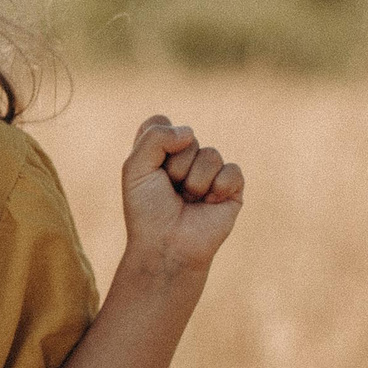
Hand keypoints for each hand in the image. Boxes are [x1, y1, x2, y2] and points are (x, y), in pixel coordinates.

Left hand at [121, 114, 244, 276]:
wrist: (167, 246)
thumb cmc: (148, 210)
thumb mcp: (135, 168)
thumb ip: (155, 137)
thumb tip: (190, 132)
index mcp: (159, 151)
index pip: (161, 121)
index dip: (156, 142)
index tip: (149, 168)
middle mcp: (185, 157)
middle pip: (187, 137)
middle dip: (175, 166)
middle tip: (170, 190)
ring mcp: (210, 171)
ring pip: (210, 154)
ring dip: (195, 181)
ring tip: (188, 200)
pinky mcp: (231, 188)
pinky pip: (232, 171)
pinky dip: (217, 188)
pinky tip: (208, 204)